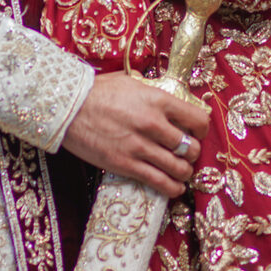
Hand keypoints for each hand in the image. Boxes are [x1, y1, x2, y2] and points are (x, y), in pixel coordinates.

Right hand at [61, 72, 209, 197]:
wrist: (68, 107)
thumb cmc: (97, 92)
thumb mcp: (131, 83)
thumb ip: (152, 94)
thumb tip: (166, 101)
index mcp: (158, 100)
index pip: (198, 119)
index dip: (202, 129)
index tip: (197, 133)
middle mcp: (153, 123)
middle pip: (191, 147)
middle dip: (192, 153)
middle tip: (186, 153)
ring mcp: (140, 146)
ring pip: (180, 168)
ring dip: (184, 172)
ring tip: (180, 171)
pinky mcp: (127, 165)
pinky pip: (160, 182)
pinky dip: (172, 188)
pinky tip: (173, 187)